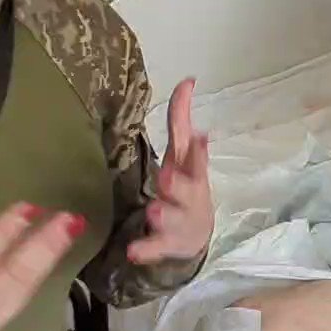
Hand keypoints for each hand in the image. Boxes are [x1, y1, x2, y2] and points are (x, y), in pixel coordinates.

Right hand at [0, 203, 84, 330]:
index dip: (6, 231)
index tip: (29, 207)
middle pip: (17, 273)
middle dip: (45, 245)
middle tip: (71, 218)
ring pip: (25, 288)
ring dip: (49, 259)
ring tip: (71, 229)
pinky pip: (20, 302)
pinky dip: (37, 279)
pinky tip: (51, 260)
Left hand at [128, 79, 212, 267]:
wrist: (195, 236)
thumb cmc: (185, 186)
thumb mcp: (185, 155)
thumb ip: (181, 119)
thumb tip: (186, 80)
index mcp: (192, 172)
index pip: (194, 154)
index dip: (194, 141)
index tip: (196, 125)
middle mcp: (189, 196)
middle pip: (185, 189)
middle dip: (178, 184)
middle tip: (166, 177)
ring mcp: (179, 221)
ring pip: (171, 219)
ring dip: (163, 215)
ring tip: (153, 211)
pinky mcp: (167, 244)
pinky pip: (155, 248)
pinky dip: (146, 250)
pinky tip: (133, 251)